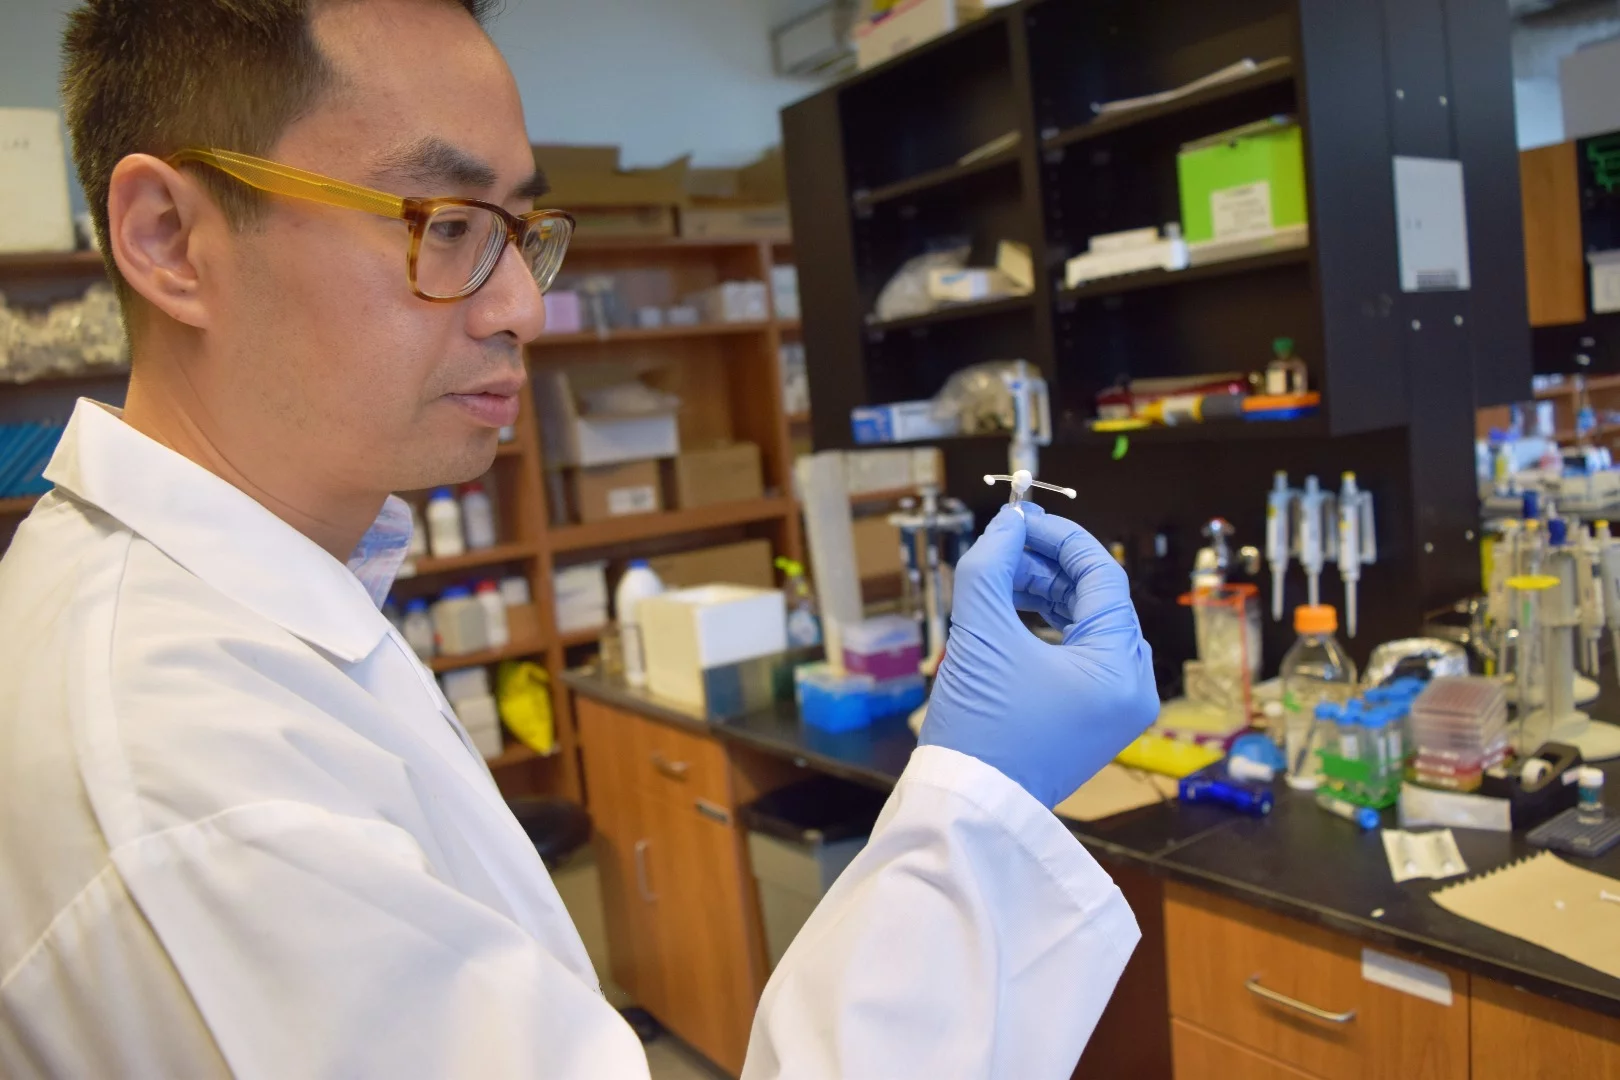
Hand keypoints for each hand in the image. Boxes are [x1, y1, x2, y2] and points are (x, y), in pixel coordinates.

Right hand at [920, 503, 1158, 808]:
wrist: (968, 809)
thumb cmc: (979, 730)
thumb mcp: (980, 635)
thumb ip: (991, 566)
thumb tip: (1007, 525)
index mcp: (1120, 669)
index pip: (1103, 576)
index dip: (1060, 538)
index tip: (1020, 519)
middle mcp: (1132, 689)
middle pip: (1098, 600)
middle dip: (1048, 567)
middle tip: (1004, 546)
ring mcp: (1115, 708)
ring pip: (1089, 627)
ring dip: (1046, 595)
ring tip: (1000, 581)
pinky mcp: (1093, 720)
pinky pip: (1080, 656)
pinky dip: (1049, 630)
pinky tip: (1012, 614)